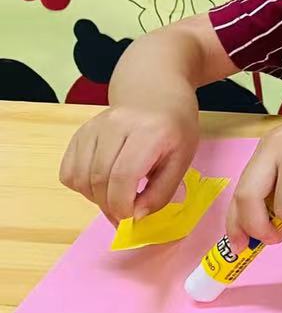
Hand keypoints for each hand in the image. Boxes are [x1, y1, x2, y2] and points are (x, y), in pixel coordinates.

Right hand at [58, 84, 198, 224]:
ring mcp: (94, 127)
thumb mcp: (182, 159)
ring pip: (79, 177)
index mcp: (149, 131)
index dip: (123, 204)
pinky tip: (102, 183)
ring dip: (95, 198)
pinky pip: (68, 171)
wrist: (156, 93)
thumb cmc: (175, 128)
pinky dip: (81, 186)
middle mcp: (117, 125)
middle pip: (99, 178)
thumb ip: (162, 192)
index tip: (132, 219)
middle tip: (124, 215)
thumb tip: (135, 218)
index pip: (123, 175)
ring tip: (116, 197)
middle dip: (110, 206)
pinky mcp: (80, 133)